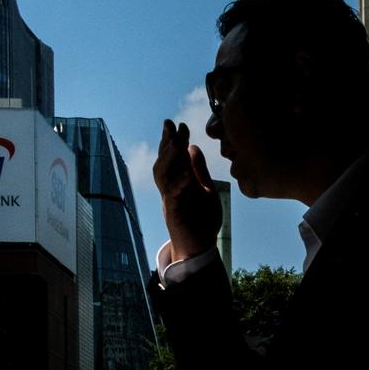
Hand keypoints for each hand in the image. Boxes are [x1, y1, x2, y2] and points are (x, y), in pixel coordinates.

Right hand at [153, 120, 221, 260]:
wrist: (200, 245)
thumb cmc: (202, 219)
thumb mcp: (206, 190)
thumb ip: (199, 171)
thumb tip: (193, 147)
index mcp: (180, 180)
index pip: (175, 156)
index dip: (177, 139)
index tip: (182, 124)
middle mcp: (172, 187)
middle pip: (164, 160)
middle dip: (167, 141)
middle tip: (171, 124)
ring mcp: (171, 199)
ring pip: (162, 174)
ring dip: (169, 158)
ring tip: (177, 142)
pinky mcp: (173, 213)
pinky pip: (173, 195)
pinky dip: (179, 184)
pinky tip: (187, 174)